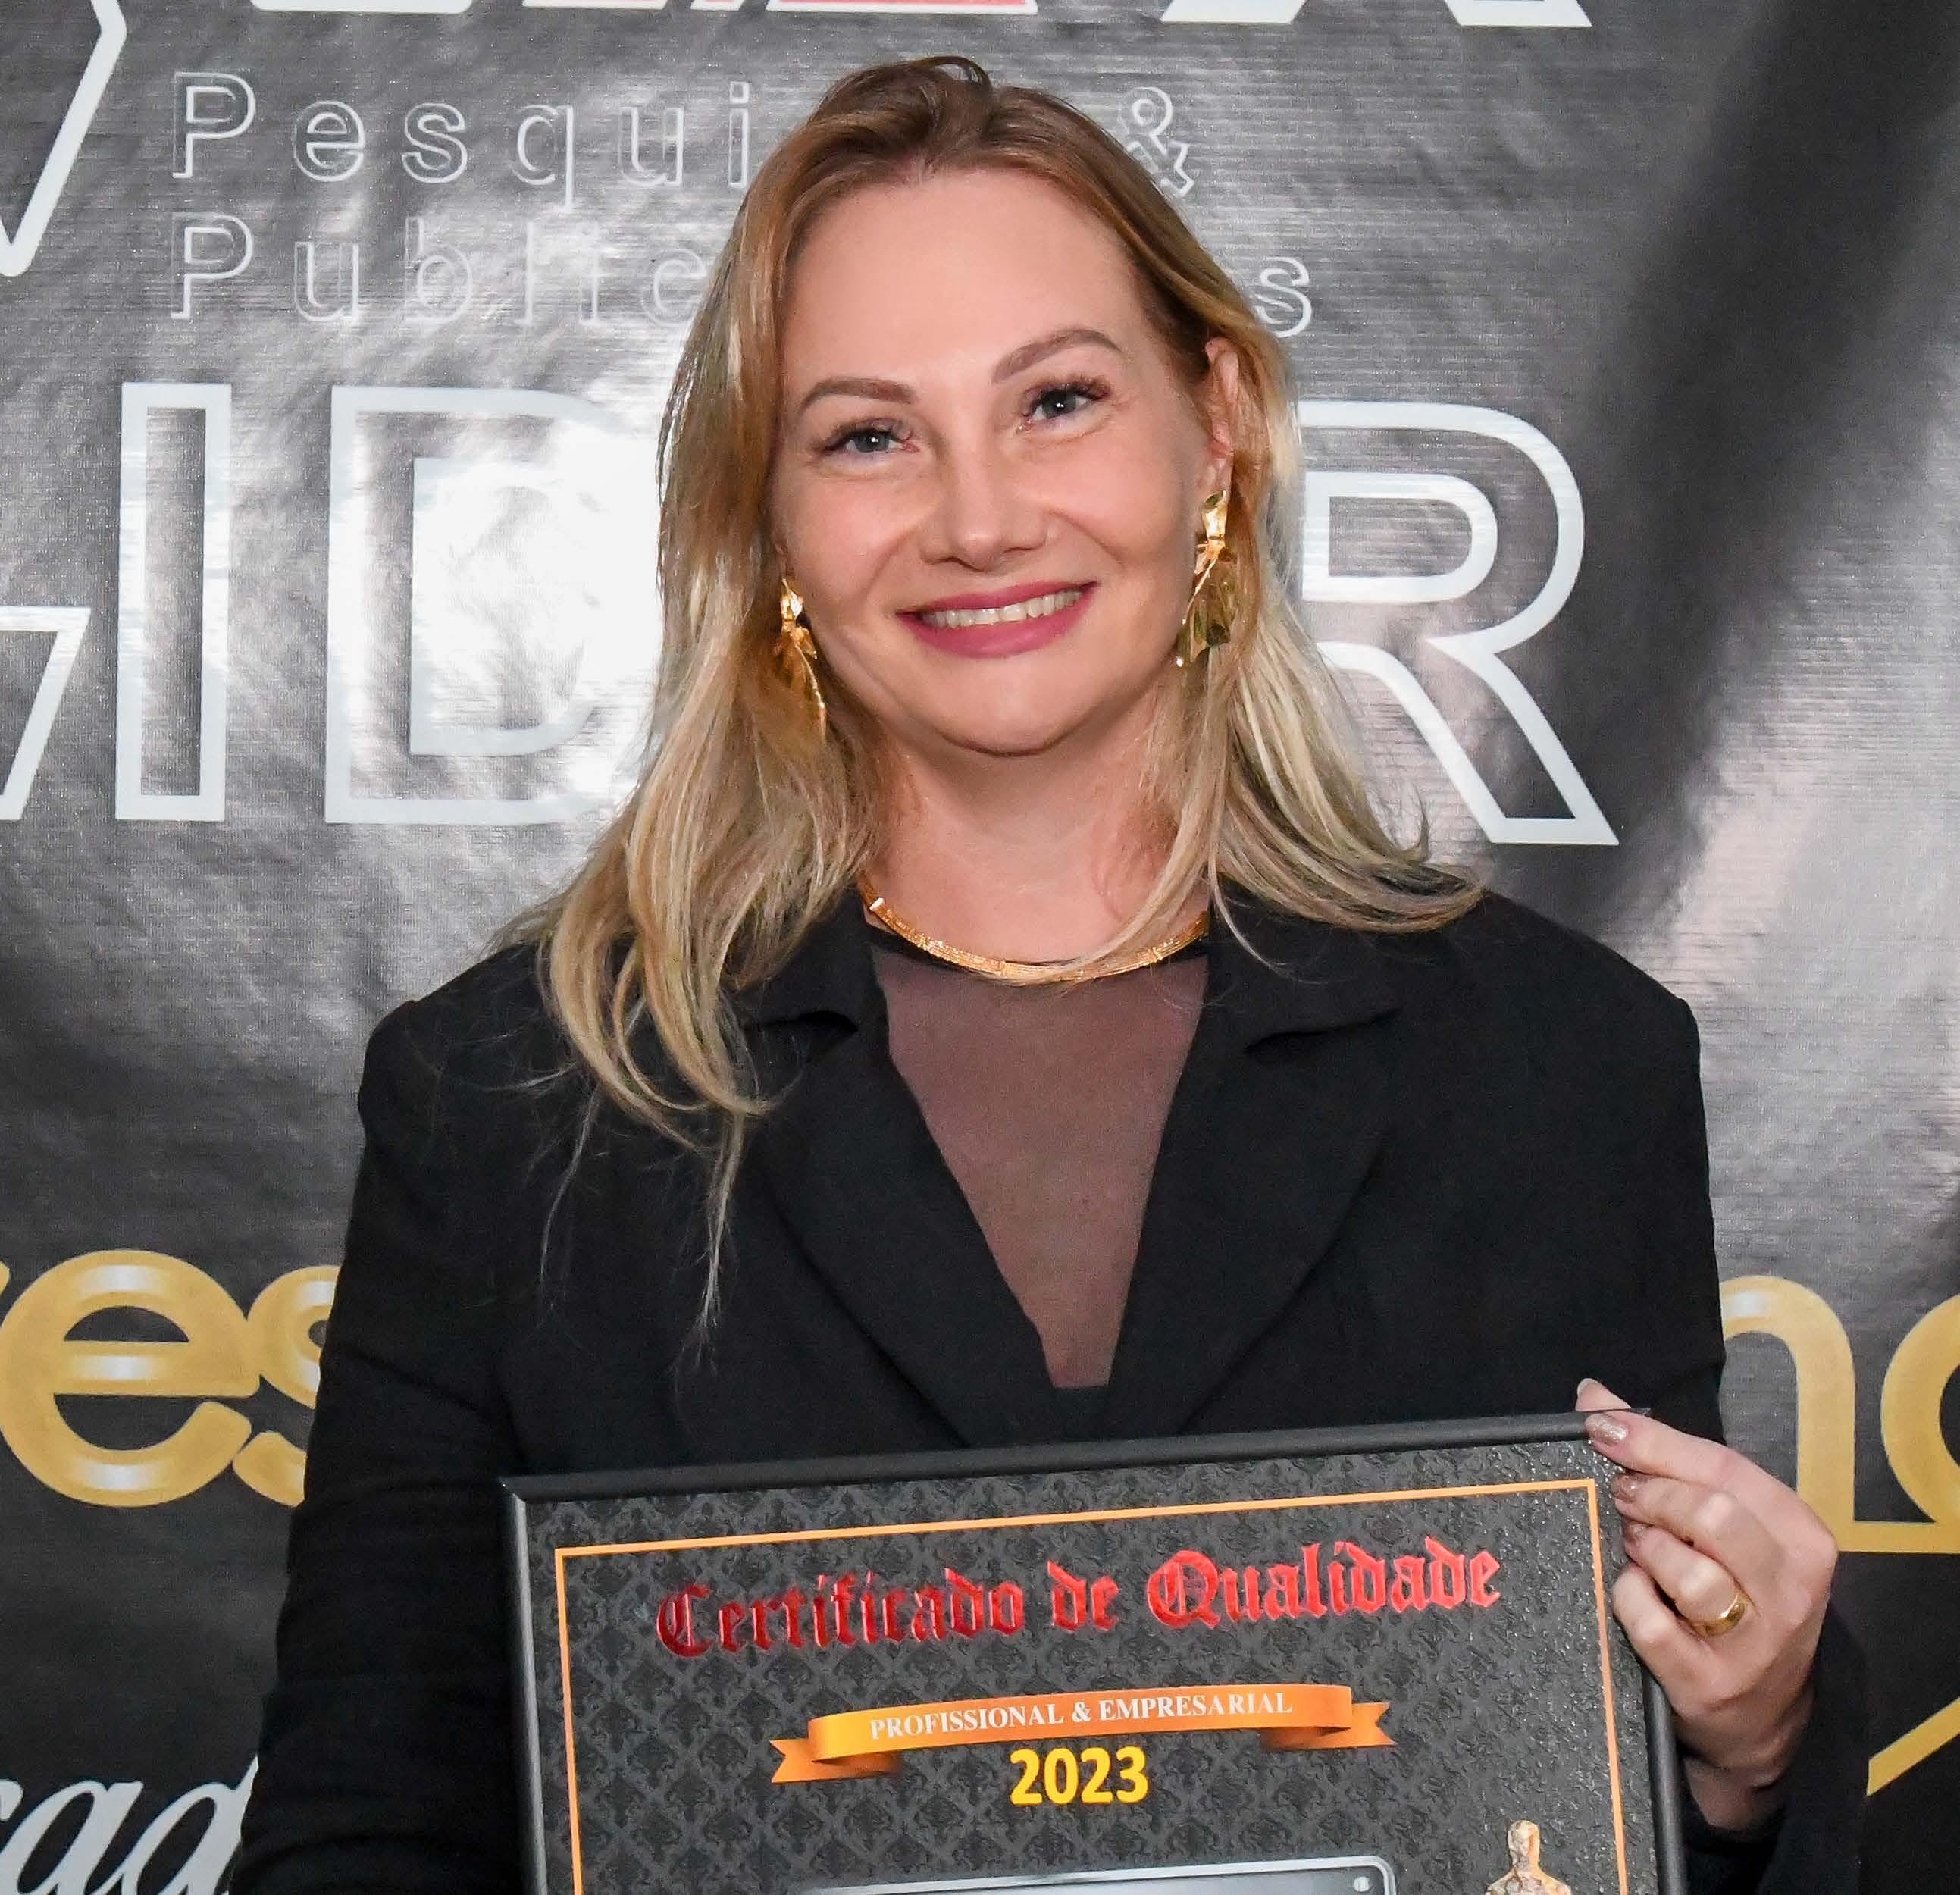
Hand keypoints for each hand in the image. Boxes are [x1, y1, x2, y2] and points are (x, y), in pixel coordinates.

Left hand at [1575, 1378, 1835, 1833]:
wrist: (1757, 1719)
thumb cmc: (1735, 1600)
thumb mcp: (1721, 1527)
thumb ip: (1666, 1458)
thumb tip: (1593, 1394)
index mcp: (1800, 1537)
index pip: (1725, 1468)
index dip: (1655, 1442)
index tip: (1602, 1426)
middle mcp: (1791, 1589)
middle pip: (1710, 1514)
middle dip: (1651, 1495)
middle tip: (1623, 1499)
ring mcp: (1756, 1644)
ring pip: (1689, 1572)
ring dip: (1645, 1549)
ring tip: (1636, 1548)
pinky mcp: (1710, 1684)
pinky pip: (1650, 1623)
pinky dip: (1627, 1598)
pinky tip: (1631, 1593)